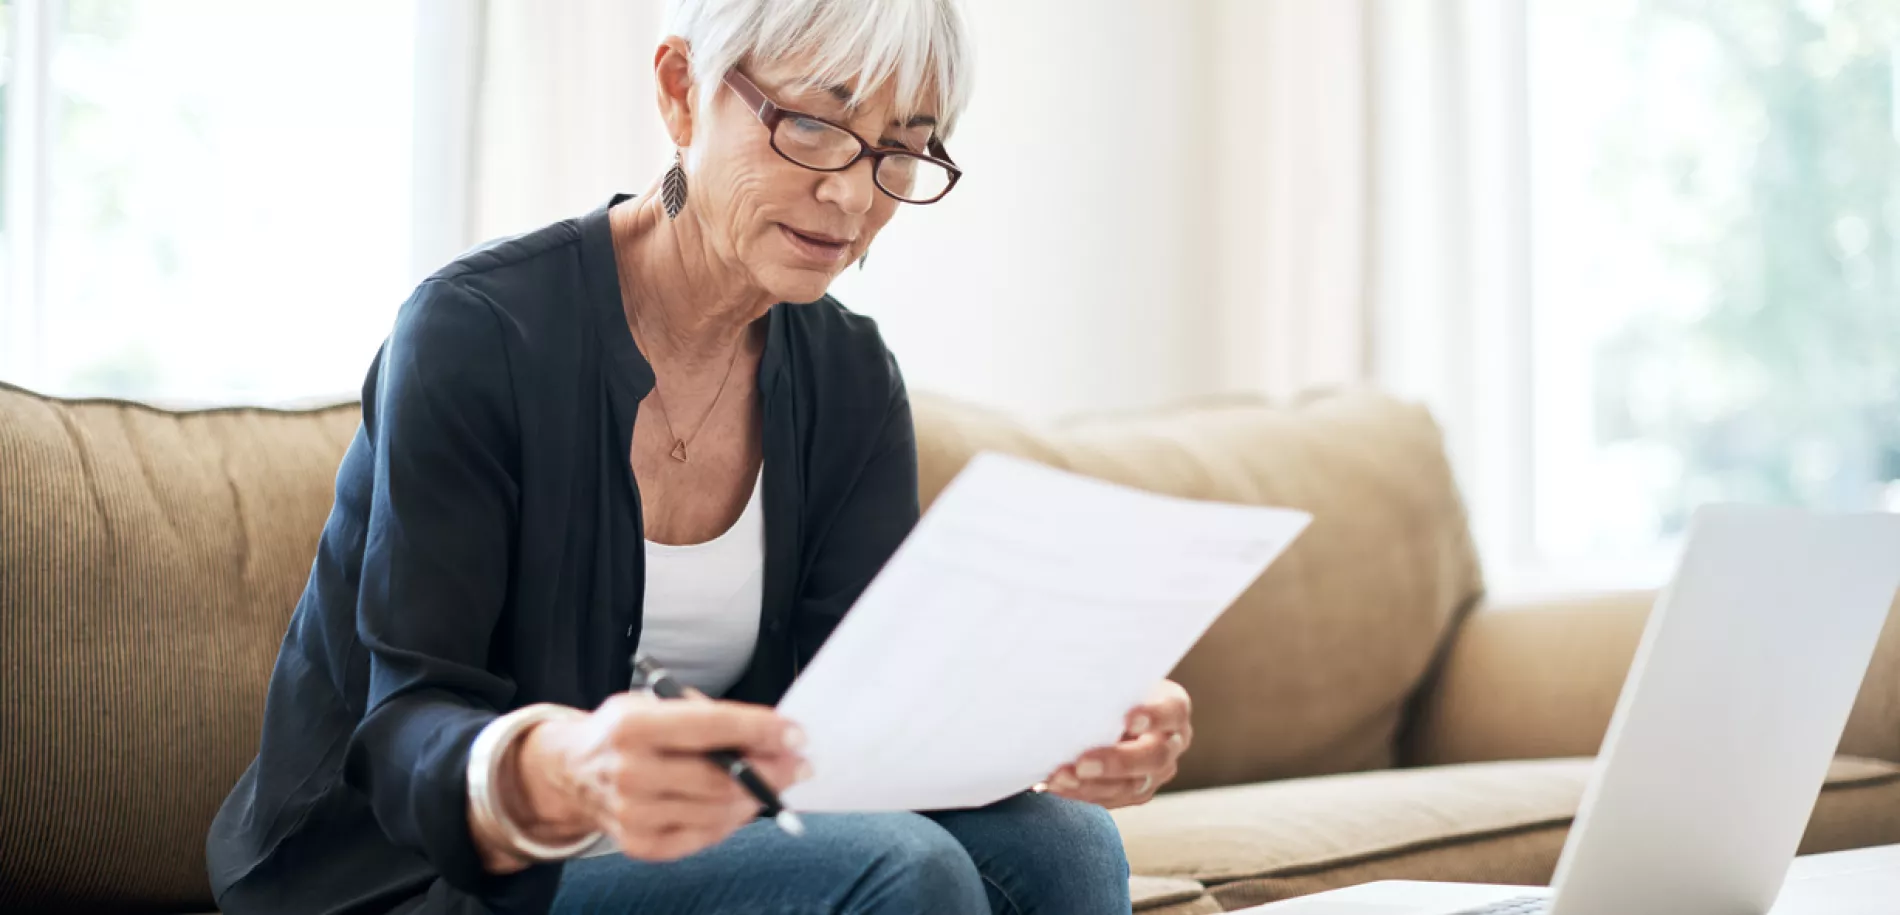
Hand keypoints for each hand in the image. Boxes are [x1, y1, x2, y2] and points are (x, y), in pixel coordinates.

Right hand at [507, 692, 808, 861]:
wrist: (572, 772)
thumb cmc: (627, 733)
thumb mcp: (656, 704)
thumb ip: (708, 716)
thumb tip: (771, 736)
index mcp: (632, 726)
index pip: (711, 727)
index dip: (761, 730)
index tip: (796, 734)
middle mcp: (629, 772)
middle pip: (721, 778)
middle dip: (772, 770)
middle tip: (800, 764)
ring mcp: (633, 814)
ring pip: (718, 810)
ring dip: (758, 797)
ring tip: (776, 782)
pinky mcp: (640, 844)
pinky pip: (704, 835)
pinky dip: (732, 819)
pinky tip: (742, 804)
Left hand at [1041, 680, 1191, 808]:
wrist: (1105, 708)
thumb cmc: (1108, 685)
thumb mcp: (1113, 677)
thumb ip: (1104, 682)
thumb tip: (1067, 682)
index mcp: (1173, 707)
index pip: (1172, 711)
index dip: (1154, 717)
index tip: (1129, 719)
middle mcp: (1172, 743)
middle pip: (1154, 757)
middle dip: (1117, 762)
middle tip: (1082, 763)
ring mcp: (1157, 772)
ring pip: (1132, 786)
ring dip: (1092, 784)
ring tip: (1060, 778)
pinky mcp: (1136, 792)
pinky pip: (1112, 799)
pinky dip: (1083, 793)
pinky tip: (1058, 785)